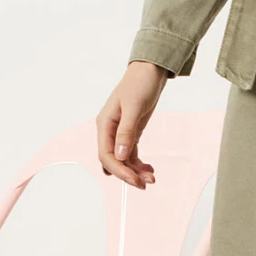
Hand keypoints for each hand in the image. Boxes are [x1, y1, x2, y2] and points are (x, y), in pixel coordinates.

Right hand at [98, 61, 167, 186]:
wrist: (150, 72)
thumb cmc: (139, 84)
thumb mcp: (134, 107)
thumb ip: (126, 132)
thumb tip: (120, 156)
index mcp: (105, 124)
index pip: (106, 155)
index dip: (119, 170)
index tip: (134, 180)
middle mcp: (109, 131)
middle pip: (113, 161)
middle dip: (127, 174)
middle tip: (145, 184)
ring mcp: (120, 133)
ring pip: (123, 160)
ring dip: (134, 171)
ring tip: (150, 178)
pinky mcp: (130, 133)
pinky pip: (131, 154)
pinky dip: (138, 164)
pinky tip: (148, 169)